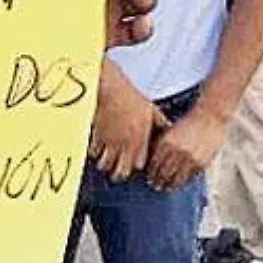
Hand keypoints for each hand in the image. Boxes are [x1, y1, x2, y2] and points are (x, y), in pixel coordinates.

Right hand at [90, 67, 165, 182]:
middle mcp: (125, 143)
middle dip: (119, 173)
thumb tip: (169, 127)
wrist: (111, 89)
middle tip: (118, 169)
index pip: (138, 165)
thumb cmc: (131, 97)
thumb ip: (160, 122)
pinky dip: (94, 153)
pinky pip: (93, 152)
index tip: (133, 162)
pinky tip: (96, 148)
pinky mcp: (97, 136)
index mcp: (139, 139)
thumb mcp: (151, 109)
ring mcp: (109, 141)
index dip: (135, 165)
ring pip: (105, 165)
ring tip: (105, 161)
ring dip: (105, 164)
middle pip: (121, 171)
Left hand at [148, 107, 225, 190]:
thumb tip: (151, 158)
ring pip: (176, 178)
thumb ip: (162, 143)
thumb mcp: (171, 130)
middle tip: (156, 186)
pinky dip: (184, 182)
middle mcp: (176, 151)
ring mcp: (189, 158)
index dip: (151, 173)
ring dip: (170, 185)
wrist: (210, 117)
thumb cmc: (189, 122)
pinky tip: (181, 183)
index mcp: (166, 142)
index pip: (154, 163)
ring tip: (167, 188)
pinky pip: (189, 177)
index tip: (150, 178)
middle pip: (163, 173)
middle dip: (158, 182)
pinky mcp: (201, 163)